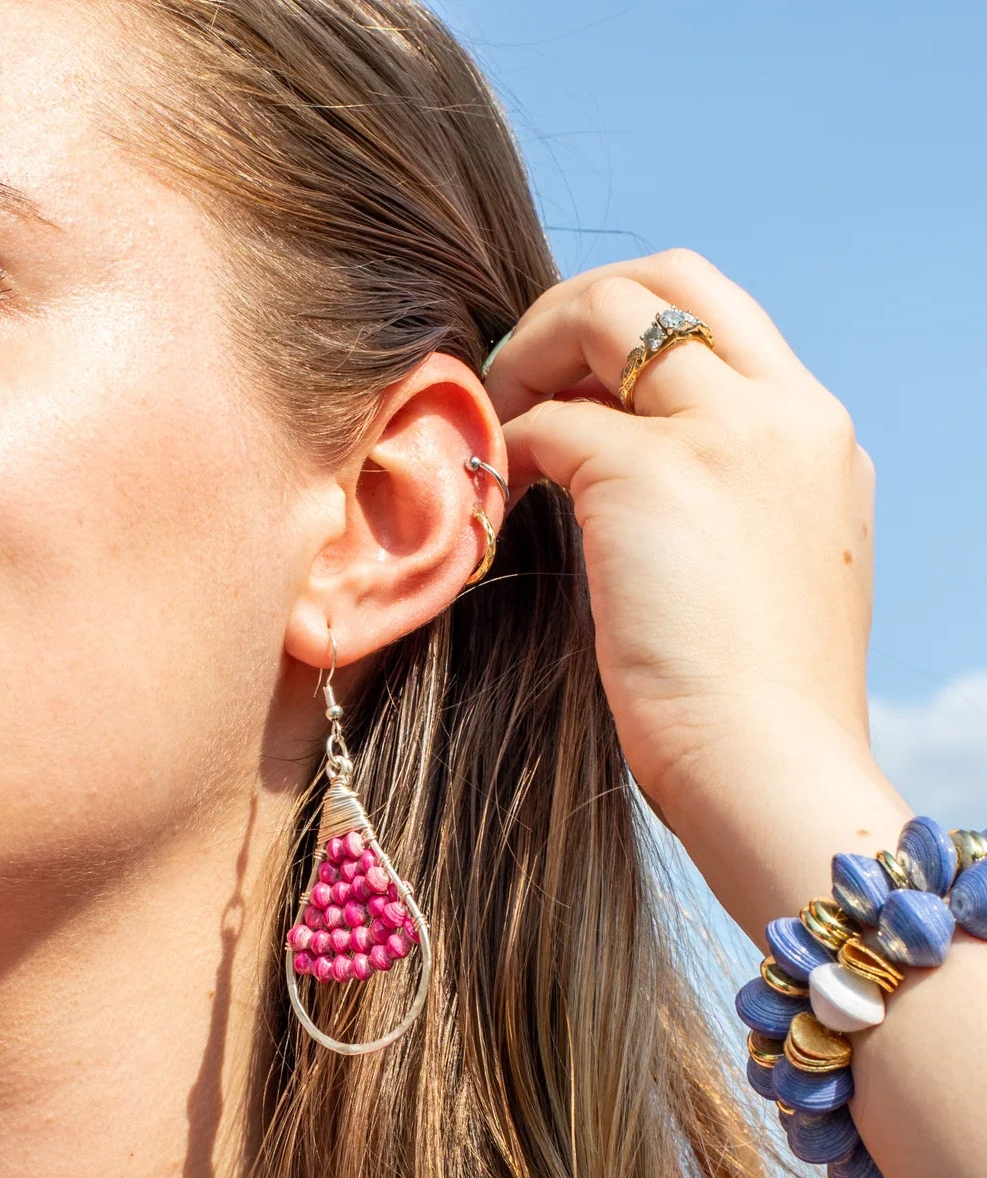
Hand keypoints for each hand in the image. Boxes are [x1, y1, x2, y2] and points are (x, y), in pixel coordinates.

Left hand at [482, 248, 880, 848]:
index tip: (570, 386)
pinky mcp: (652, 474)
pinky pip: (548, 420)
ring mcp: (725, 433)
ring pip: (606, 311)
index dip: (631, 331)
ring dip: (529, 352)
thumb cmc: (752, 709)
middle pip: (673, 276)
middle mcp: (787, 412)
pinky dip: (505, 446)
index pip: (722, 320)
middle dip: (576, 304)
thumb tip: (612, 480)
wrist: (769, 770)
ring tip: (493, 421)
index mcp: (817, 435)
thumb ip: (717, 505)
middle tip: (515, 374)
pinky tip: (489, 495)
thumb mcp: (758, 574)